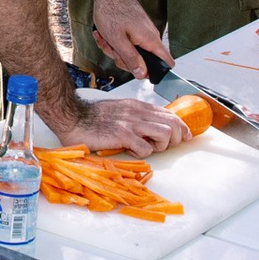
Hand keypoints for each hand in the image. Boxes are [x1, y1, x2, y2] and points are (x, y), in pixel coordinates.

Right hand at [41, 92, 189, 157]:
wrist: (73, 118)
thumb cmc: (93, 117)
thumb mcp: (120, 111)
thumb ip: (136, 116)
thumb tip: (152, 126)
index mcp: (138, 106)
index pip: (170, 114)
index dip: (182, 126)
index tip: (185, 135)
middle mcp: (138, 113)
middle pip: (173, 123)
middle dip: (177, 137)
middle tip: (168, 146)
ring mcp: (131, 123)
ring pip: (166, 134)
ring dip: (162, 145)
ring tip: (149, 148)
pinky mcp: (123, 135)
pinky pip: (146, 148)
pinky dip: (143, 153)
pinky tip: (133, 151)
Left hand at [86, 0, 170, 78]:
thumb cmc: (112, 10)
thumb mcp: (118, 40)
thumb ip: (131, 59)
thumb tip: (142, 74)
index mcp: (151, 41)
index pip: (166, 62)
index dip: (154, 72)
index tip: (139, 73)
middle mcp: (150, 37)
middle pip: (142, 62)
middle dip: (123, 59)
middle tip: (112, 49)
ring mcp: (143, 33)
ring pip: (131, 53)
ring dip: (115, 49)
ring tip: (105, 37)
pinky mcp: (136, 30)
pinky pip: (126, 43)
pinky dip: (114, 41)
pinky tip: (105, 34)